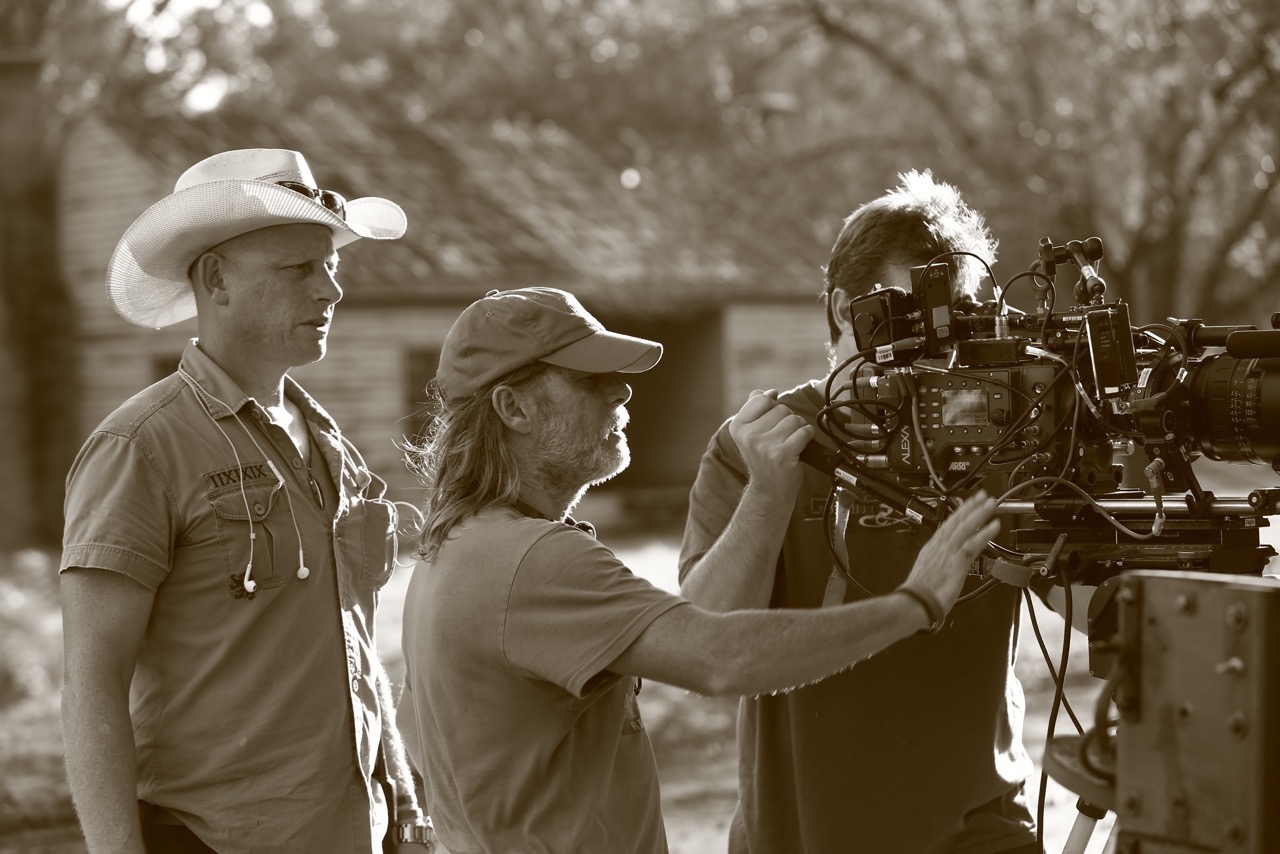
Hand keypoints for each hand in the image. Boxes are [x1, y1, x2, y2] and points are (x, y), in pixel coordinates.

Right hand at [728, 390, 814, 495]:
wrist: (770, 489)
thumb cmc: (764, 458)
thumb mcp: (752, 433)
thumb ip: (756, 409)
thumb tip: (770, 392)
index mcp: (738, 427)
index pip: (762, 399)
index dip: (773, 406)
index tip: (772, 421)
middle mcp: (749, 436)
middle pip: (781, 408)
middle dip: (787, 420)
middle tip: (782, 437)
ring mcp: (765, 445)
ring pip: (794, 419)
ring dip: (798, 429)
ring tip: (790, 442)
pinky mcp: (783, 454)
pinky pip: (804, 431)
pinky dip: (808, 436)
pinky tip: (800, 446)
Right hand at [901, 491, 999, 617]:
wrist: (915, 602)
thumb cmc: (920, 593)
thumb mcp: (927, 573)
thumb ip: (937, 565)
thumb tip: (942, 566)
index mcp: (932, 548)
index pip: (947, 525)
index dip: (959, 513)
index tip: (968, 505)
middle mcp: (940, 546)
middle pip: (957, 521)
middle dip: (970, 507)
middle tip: (982, 495)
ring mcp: (948, 552)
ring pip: (966, 527)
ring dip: (980, 513)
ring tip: (991, 503)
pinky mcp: (957, 561)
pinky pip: (973, 543)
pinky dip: (984, 533)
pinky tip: (994, 525)